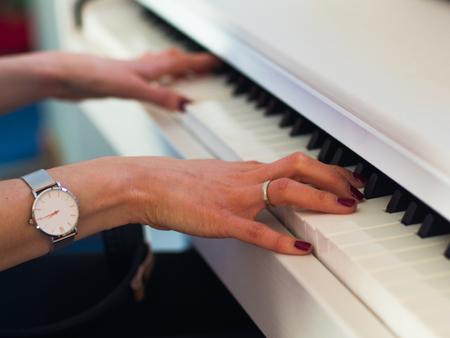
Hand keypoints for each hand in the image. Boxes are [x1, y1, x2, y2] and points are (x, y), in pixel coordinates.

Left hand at [48, 48, 220, 110]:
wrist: (67, 76)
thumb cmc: (94, 77)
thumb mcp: (132, 90)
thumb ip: (159, 97)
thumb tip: (184, 104)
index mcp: (150, 67)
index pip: (183, 63)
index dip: (202, 63)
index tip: (218, 61)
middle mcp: (144, 67)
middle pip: (175, 61)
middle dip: (192, 63)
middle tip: (206, 66)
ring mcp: (134, 72)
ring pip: (162, 66)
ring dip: (177, 67)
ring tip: (186, 72)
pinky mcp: (124, 80)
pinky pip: (150, 76)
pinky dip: (159, 77)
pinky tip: (152, 82)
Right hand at [126, 153, 366, 254]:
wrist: (148, 183)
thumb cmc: (179, 181)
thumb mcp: (218, 175)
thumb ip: (243, 180)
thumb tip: (260, 186)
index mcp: (246, 169)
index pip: (294, 162)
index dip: (325, 168)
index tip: (345, 175)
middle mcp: (247, 177)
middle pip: (299, 167)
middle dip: (334, 176)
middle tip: (358, 188)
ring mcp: (236, 197)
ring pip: (285, 189)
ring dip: (319, 197)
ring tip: (344, 207)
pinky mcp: (222, 219)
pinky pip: (257, 229)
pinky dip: (282, 239)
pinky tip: (301, 248)